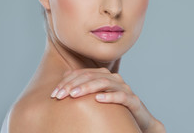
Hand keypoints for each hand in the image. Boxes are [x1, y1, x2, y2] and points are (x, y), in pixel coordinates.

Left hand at [51, 68, 165, 132]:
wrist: (139, 120)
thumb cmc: (114, 109)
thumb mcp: (97, 97)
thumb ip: (84, 87)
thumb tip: (64, 77)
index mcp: (105, 76)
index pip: (83, 73)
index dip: (68, 81)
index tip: (55, 92)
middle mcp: (114, 79)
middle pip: (92, 76)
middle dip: (74, 84)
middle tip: (60, 95)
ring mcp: (124, 88)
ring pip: (104, 82)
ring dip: (88, 87)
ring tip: (74, 94)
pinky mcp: (133, 100)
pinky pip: (121, 96)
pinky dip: (109, 96)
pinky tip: (98, 99)